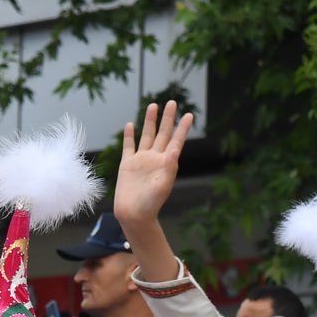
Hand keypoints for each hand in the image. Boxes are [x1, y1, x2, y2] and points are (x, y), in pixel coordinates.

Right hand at [114, 100, 193, 232]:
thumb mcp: (162, 186)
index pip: (176, 141)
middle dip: (168, 118)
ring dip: (150, 121)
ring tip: (153, 105)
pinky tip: (131, 125)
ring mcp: (141, 160)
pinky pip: (129, 146)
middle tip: (173, 102)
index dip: (182, 128)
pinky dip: (130, 136)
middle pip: (162, 134)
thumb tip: (175, 150)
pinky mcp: (127, 165)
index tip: (189, 115)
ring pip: (147, 136)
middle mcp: (155, 159)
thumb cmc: (150, 204)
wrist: (133, 215)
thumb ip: (169, 167)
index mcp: (166, 163)